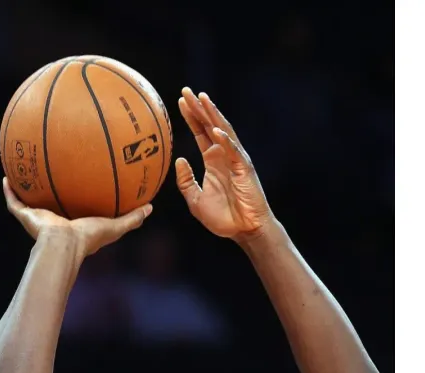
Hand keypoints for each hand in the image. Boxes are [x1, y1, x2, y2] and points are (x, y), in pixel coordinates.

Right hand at [2, 177, 151, 257]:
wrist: (63, 242)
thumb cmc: (88, 237)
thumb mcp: (115, 226)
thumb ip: (132, 218)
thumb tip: (150, 208)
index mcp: (73, 226)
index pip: (73, 212)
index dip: (75, 202)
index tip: (78, 187)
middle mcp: (54, 222)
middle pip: (49, 205)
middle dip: (48, 193)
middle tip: (50, 174)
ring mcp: (38, 220)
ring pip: (28, 203)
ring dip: (25, 190)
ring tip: (22, 171)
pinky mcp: (26, 216)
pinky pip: (14, 202)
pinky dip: (9, 191)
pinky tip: (6, 177)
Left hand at [175, 87, 273, 241]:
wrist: (243, 231)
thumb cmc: (222, 217)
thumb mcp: (195, 200)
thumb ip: (186, 181)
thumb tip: (179, 160)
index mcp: (212, 160)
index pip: (200, 132)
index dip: (191, 117)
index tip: (180, 101)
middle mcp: (224, 155)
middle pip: (210, 125)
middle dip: (199, 108)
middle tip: (186, 90)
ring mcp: (235, 160)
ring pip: (224, 131)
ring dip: (213, 115)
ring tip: (202, 99)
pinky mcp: (245, 169)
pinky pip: (234, 152)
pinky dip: (226, 141)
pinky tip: (216, 131)